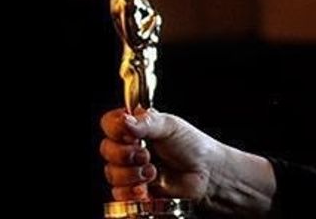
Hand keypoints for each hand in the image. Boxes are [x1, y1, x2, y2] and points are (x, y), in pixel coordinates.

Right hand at [99, 108, 275, 216]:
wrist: (209, 176)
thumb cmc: (194, 147)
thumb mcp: (170, 125)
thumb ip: (146, 121)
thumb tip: (126, 121)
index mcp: (135, 127)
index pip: (109, 124)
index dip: (115, 130)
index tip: (130, 135)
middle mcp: (129, 148)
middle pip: (107, 150)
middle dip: (125, 155)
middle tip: (146, 155)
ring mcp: (131, 171)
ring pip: (112, 173)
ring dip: (131, 174)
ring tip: (152, 172)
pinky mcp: (135, 191)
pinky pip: (119, 193)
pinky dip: (132, 192)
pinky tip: (147, 189)